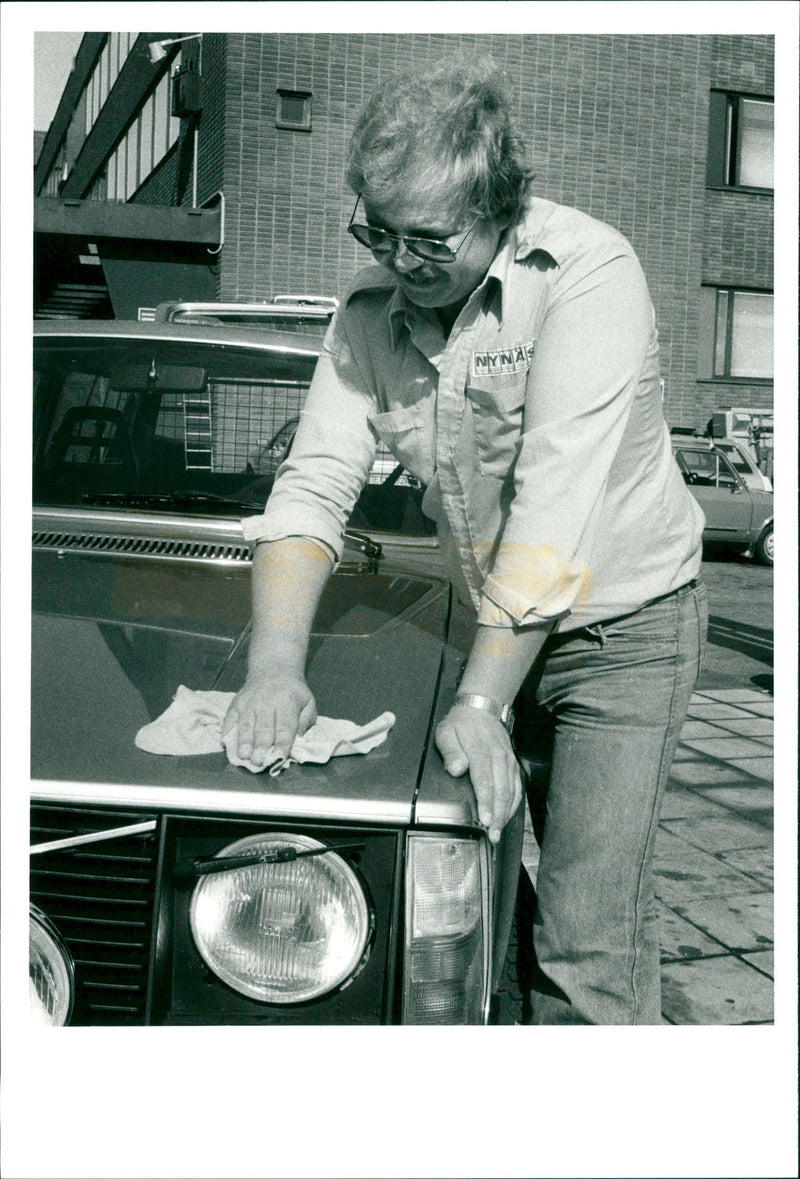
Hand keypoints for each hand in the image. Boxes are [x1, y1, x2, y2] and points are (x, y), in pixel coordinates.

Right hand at [221, 672, 316, 766]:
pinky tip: (225, 742)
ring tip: (243, 756)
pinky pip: (230, 717)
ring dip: (244, 741)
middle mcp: (267, 702)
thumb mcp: (308, 701)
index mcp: (287, 703)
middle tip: (258, 762)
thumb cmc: (293, 692)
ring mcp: (249, 702)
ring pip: (246, 724)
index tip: (279, 757)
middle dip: (261, 746)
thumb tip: (300, 737)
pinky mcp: (237, 702)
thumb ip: (306, 720)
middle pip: (264, 728)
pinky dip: (227, 730)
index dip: (282, 743)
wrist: (274, 669)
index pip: (285, 727)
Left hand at [435, 705, 522, 843]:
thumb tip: (456, 769)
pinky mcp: (513, 764)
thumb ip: (450, 751)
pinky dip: (514, 804)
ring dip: (507, 813)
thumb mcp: (446, 732)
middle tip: (493, 836)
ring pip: (512, 790)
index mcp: (480, 750)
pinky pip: (517, 786)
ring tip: (499, 832)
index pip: (485, 780)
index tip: (486, 820)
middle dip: (498, 816)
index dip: (486, 803)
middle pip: (502, 790)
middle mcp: (498, 756)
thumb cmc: (460, 724)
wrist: (480, 708)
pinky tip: (508, 816)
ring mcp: (508, 760)